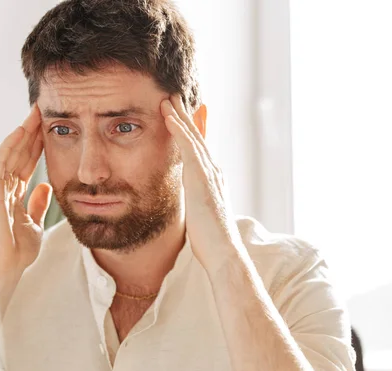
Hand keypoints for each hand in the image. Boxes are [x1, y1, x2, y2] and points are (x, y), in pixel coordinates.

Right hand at [0, 104, 51, 313]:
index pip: (24, 163)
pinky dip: (8, 147)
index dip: (36, 144)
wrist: (5, 275)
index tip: (50, 126)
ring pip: (7, 154)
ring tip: (35, 114)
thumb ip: (37, 204)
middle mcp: (2, 189)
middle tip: (43, 110)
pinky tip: (20, 132)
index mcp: (12, 195)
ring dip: (20, 133)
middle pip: (16, 154)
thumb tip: (45, 186)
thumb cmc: (15, 254)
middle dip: (30, 133)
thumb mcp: (33, 224)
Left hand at [160, 95, 242, 268]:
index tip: (183, 116)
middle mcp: (213, 172)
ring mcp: (209, 173)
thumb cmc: (211, 240)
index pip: (200, 150)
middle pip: (198, 137)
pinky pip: (188, 148)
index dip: (193, 131)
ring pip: (193, 137)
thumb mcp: (200, 216)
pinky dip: (179, 131)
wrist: (223, 251)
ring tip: (167, 99)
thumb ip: (196, 204)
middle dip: (186, 116)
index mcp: (212, 180)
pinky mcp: (201, 178)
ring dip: (180, 116)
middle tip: (174, 97)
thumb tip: (192, 204)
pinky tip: (169, 117)